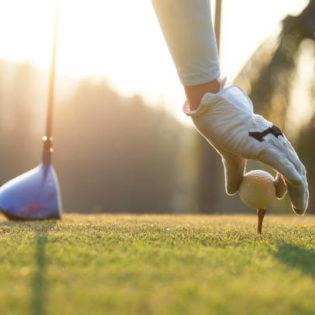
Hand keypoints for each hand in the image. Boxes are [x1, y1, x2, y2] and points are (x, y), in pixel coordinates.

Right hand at [184, 83, 307, 214]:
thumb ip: (234, 175)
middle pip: (297, 169)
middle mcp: (278, 142)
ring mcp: (274, 143)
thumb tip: (233, 192)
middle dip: (300, 191)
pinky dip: (292, 182)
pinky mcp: (268, 147)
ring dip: (300, 192)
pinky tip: (296, 194)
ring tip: (298, 209)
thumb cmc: (223, 134)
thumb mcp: (230, 160)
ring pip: (295, 171)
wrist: (216, 117)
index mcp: (271, 143)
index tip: (277, 196)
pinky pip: (285, 168)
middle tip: (298, 209)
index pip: (287, 165)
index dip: (287, 183)